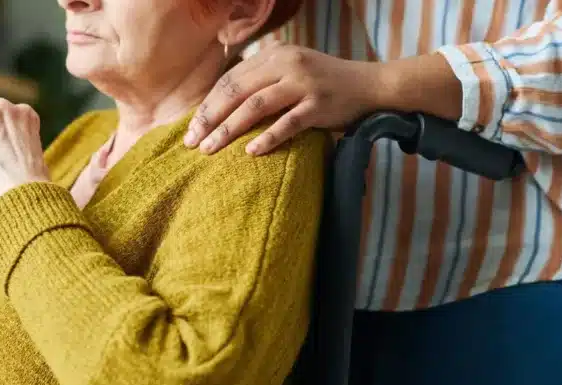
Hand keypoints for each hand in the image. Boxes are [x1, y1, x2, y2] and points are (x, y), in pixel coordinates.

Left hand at [183, 44, 386, 155]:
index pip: (230, 80)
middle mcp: (286, 64)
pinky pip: (288, 123)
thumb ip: (263, 81)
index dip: (208, 105)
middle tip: (192, 142)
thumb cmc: (324, 85)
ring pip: (256, 106)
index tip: (191, 128)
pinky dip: (267, 137)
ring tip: (210, 149)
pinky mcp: (319, 105)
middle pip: (237, 91)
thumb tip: (224, 105)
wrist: (370, 85)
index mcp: (274, 55)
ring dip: (229, 129)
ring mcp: (303, 84)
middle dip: (210, 118)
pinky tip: (250, 152)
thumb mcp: (291, 72)